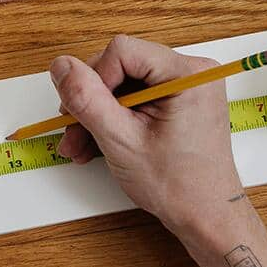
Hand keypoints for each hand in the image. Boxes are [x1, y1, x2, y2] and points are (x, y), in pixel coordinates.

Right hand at [49, 34, 245, 236]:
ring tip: (81, 146)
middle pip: (120, 66)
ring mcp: (186, 87)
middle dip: (92, 101)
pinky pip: (136, 98)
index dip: (95, 80)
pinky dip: (114, 119)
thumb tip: (61, 67)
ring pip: (123, 85)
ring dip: (97, 115)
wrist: (205, 215)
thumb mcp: (121, 141)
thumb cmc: (178, 185)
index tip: (87, 114)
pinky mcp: (178, 101)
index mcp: (187, 74)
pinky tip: (97, 143)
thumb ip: (87, 100)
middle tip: (74, 132)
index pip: (122, 51)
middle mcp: (191, 73)